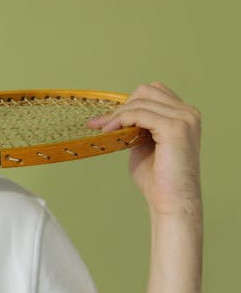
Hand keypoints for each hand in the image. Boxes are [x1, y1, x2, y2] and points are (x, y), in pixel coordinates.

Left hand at [88, 82, 201, 217]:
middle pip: (146, 91)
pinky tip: (111, 131)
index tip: (106, 120)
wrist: (171, 201)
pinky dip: (121, 119)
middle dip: (122, 107)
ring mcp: (184, 119)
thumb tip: (113, 115)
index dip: (128, 104)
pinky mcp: (175, 128)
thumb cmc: (158, 178)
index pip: (153, 92)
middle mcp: (188, 113)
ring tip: (106, 130)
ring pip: (140, 101)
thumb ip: (136, 127)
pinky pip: (139, 113)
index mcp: (184, 115)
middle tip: (103, 125)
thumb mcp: (143, 144)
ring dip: (118, 114)